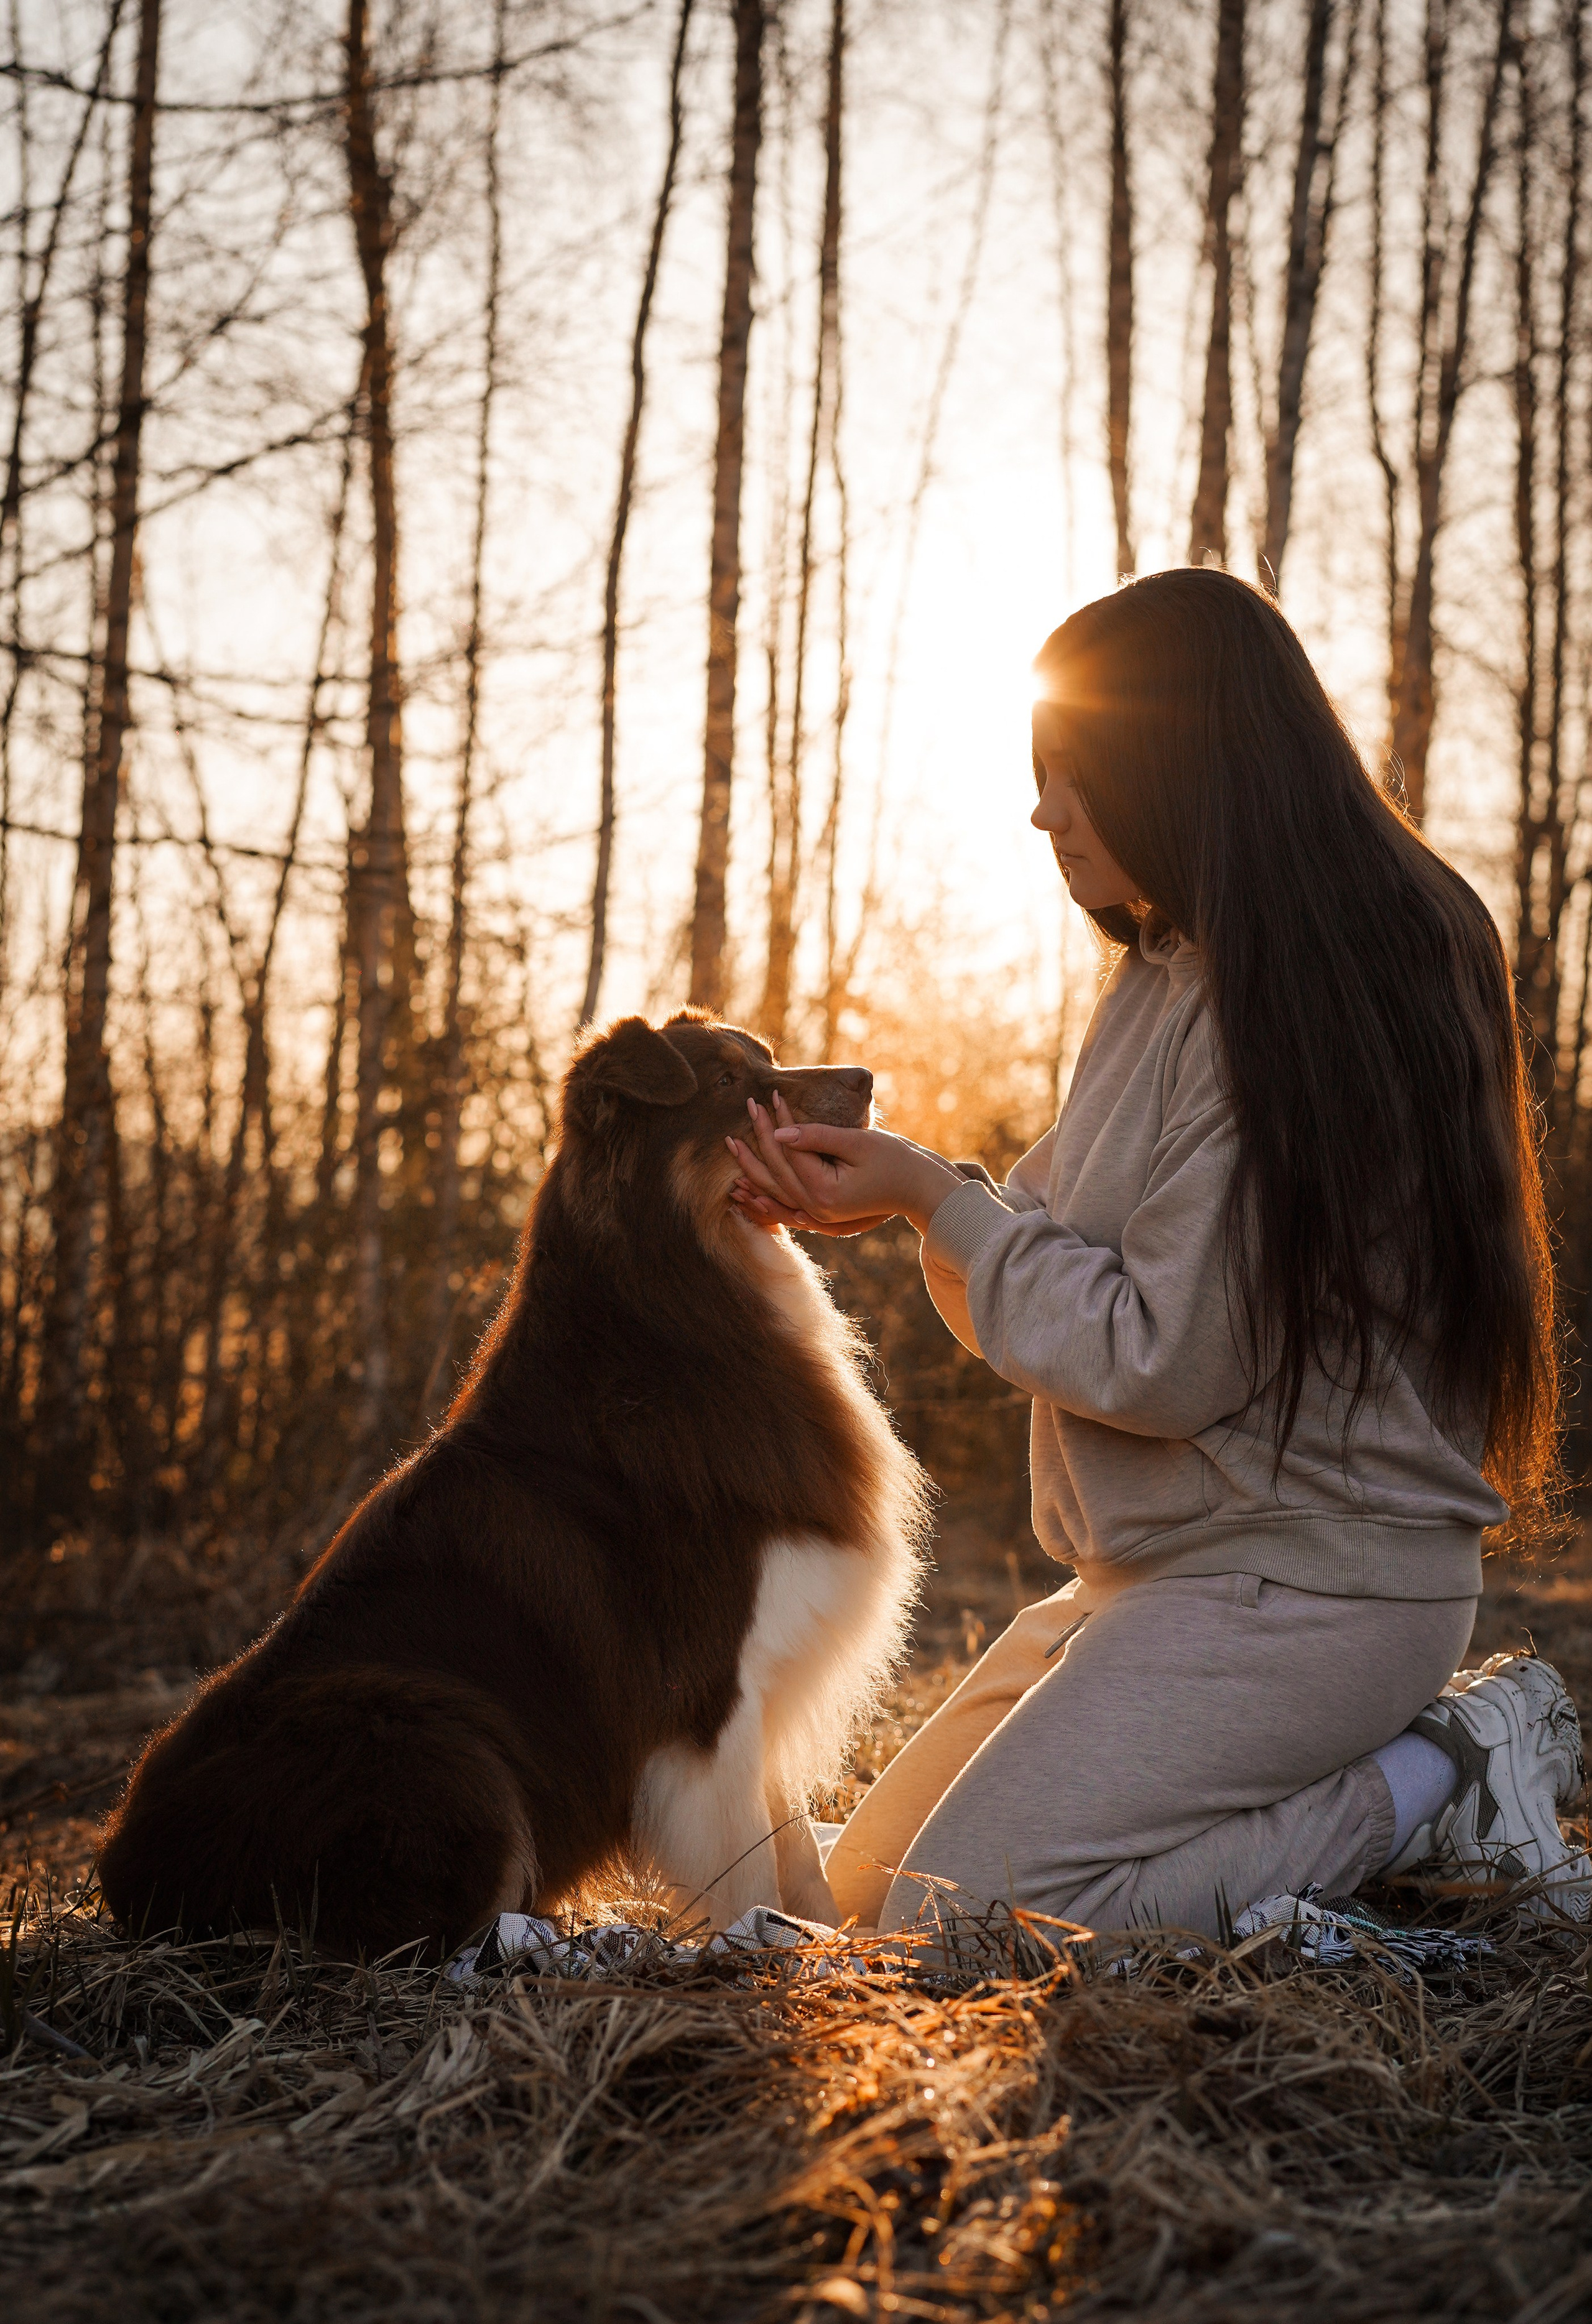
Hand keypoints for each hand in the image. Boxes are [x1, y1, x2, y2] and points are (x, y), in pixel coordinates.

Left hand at [727, 1090, 963, 1237]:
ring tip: (732, 1147)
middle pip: (776, 1172)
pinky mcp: (822, 1216)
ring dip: (752, 1170)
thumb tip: (780, 1131)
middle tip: (747, 1108)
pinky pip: (786, 1208)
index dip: (778, 1122)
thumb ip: (817, 1137)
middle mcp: (816, 1210)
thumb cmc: (895, 1161)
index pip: (790, 1152)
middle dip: (758, 1139)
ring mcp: (818, 1218)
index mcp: (824, 1192)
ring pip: (775, 1191)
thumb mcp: (858, 1143)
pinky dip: (766, 1199)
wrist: (919, 1189)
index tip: (771, 1095)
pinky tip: (748, 1191)